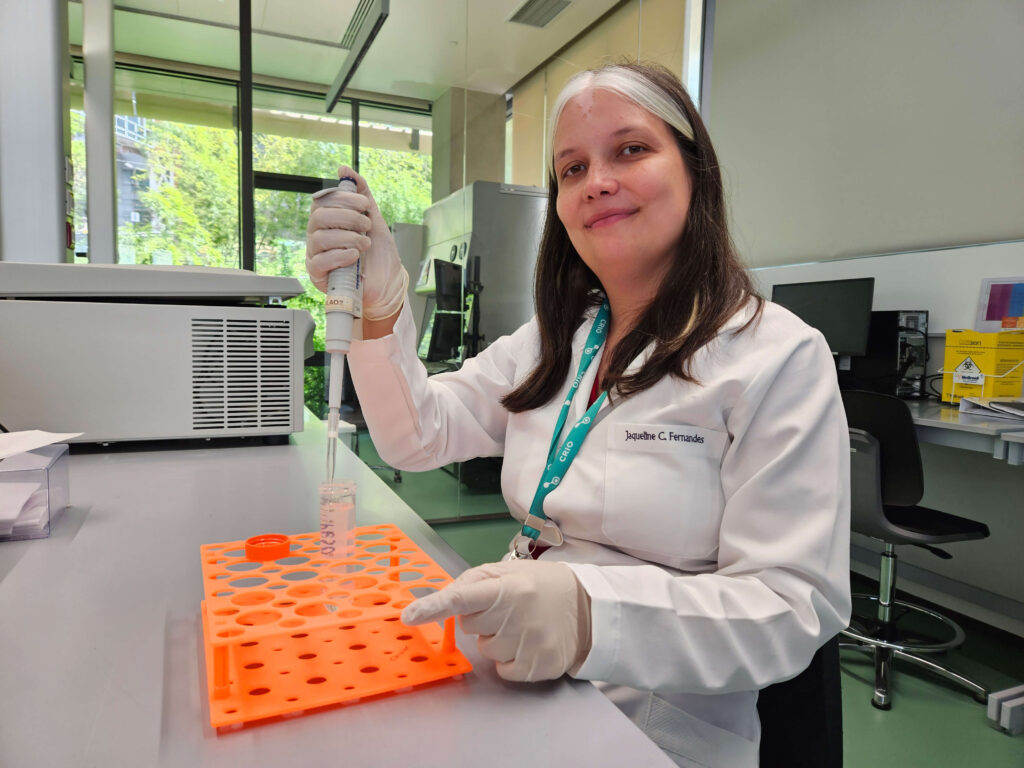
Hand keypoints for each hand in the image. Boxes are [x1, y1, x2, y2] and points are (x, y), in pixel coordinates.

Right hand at [305, 166, 407, 320]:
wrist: (387, 284)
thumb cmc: (378, 254)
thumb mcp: (373, 218)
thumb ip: (361, 193)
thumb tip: (344, 169)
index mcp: (328, 221)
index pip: (323, 201)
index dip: (343, 199)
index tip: (364, 205)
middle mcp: (318, 236)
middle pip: (319, 217)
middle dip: (347, 217)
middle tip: (366, 226)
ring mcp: (316, 255)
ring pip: (320, 238)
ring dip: (348, 238)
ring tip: (365, 245)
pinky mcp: (318, 274)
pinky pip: (320, 261)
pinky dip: (340, 255)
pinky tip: (354, 256)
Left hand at [401, 560, 591, 681]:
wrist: (586, 609)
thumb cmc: (540, 586)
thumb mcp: (508, 571)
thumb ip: (471, 583)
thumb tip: (441, 600)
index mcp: (508, 587)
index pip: (462, 598)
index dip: (433, 607)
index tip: (408, 616)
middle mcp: (517, 616)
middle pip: (470, 626)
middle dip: (482, 618)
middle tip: (507, 608)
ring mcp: (528, 644)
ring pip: (486, 650)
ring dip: (497, 639)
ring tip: (522, 624)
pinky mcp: (537, 667)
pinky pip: (502, 670)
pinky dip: (509, 659)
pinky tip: (527, 642)